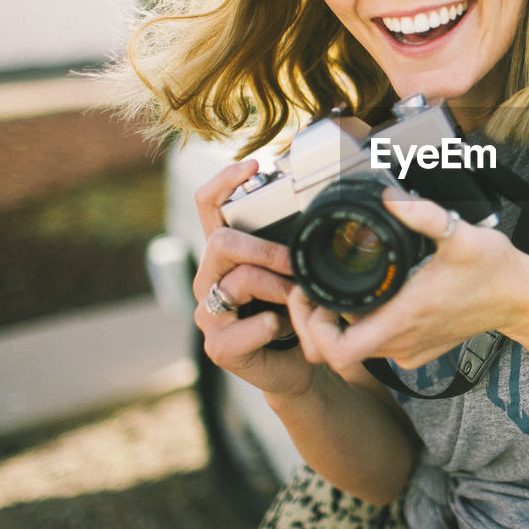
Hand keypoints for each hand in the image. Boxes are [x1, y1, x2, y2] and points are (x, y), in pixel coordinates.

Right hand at [191, 160, 315, 398]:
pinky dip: (270, 326)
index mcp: (224, 254)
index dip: (224, 181)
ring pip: (238, 282)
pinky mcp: (218, 347)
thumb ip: (293, 241)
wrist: (298, 364)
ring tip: (297, 299)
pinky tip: (282, 328)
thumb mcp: (295, 270)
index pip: (208, 205)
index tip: (256, 165)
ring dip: (277, 288)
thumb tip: (320, 205)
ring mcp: (209, 314)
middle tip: (296, 263)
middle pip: (221, 242)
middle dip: (266, 250)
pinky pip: (243, 329)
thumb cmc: (294, 310)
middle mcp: (209, 279)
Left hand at [288, 187, 528, 372]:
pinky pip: (376, 347)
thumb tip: (388, 197)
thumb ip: (420, 213)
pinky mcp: (417, 352)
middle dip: (315, 322)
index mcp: (404, 317)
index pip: (335, 349)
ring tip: (335, 291)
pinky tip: (371, 299)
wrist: (522, 300)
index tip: (311, 297)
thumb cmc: (494, 270)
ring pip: (354, 349)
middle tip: (314, 291)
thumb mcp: (459, 234)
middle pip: (334, 351)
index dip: (311, 327)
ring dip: (337, 324)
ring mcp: (409, 351)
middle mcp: (402, 342)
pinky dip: (363, 328)